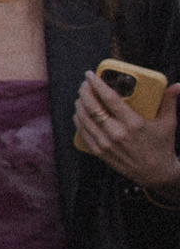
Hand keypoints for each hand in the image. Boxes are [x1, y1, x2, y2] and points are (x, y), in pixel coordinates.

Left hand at [76, 74, 179, 195]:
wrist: (156, 174)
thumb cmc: (163, 146)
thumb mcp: (168, 123)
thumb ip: (169, 102)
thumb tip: (176, 85)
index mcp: (133, 124)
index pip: (110, 99)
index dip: (97, 84)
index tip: (90, 75)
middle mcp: (117, 133)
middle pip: (92, 107)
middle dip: (85, 92)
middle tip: (85, 84)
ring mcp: (106, 144)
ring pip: (84, 119)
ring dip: (79, 104)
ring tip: (81, 95)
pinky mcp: (100, 152)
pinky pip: (83, 133)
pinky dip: (79, 120)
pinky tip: (79, 112)